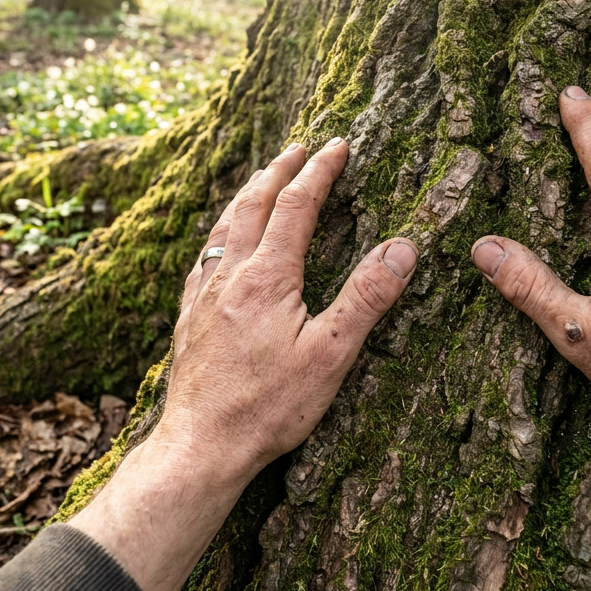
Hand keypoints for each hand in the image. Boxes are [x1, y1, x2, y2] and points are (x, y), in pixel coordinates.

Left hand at [71, 138, 416, 590]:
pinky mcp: (188, 318)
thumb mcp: (331, 354)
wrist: (201, 445)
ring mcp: (203, 295)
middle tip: (298, 148)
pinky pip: (204, 257)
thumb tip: (403, 247)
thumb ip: (366, 297)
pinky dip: (220, 233)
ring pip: (223, 227)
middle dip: (278, 170)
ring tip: (260, 180)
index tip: (338, 146)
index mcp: (267, 277)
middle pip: (252, 204)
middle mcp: (230, 275)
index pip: (296, 206)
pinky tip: (220, 244)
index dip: (319, 172)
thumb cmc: (269, 406)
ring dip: (245, 195)